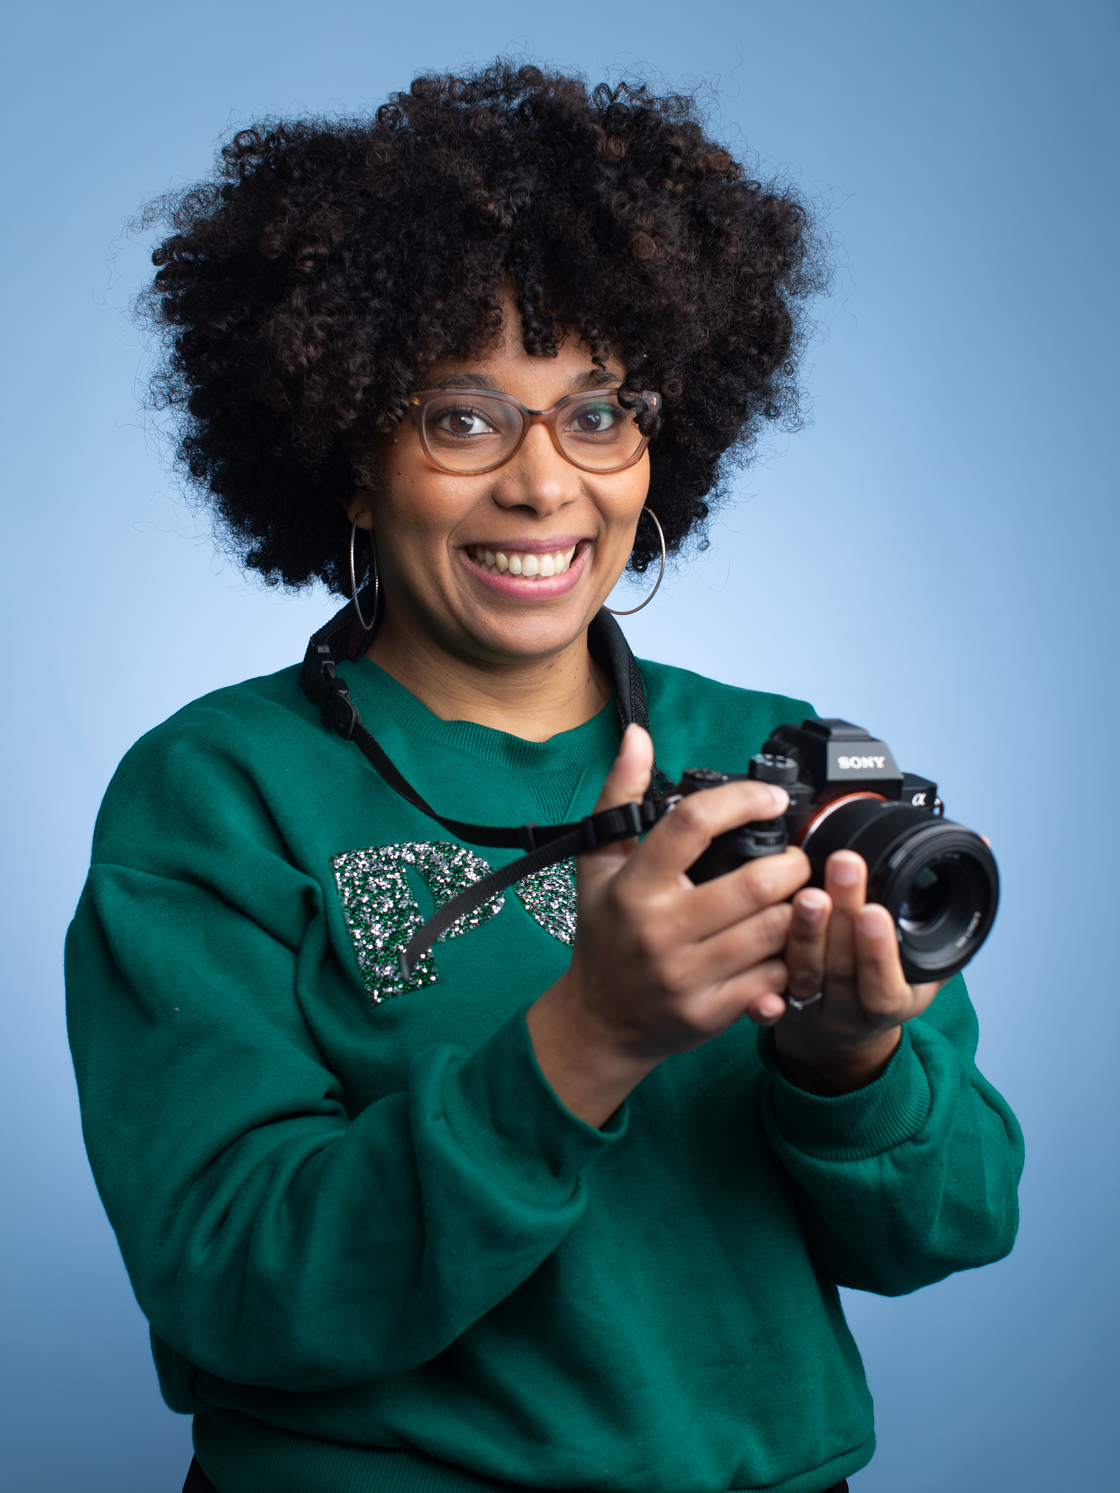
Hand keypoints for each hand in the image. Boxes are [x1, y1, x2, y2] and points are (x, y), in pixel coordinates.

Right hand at [526, 725, 809, 1125]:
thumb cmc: (605, 932)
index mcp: (634, 886)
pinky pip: (776, 978)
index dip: (743, 801)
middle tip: (796, 859)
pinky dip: (792, 957)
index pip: (693, 825)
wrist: (599, 1020)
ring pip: (776, 931)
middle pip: (756, 884)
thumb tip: (637, 736)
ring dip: (800, 908)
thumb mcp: (599, 861)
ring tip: (797, 897)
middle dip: (792, 864)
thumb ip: (620, 794)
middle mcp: (660, 930)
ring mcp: (687, 976)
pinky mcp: (711, 1013)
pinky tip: (786, 943)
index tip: (771, 800)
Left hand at [767, 850, 942, 1094]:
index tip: (875, 911)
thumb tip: (978, 840)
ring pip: (801, 973)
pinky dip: (758, 975)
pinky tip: (753, 942)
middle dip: (840, 916)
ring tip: (805, 891)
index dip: (878, 951)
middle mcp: (849, 1011)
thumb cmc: (886, 980)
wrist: (841, 1037)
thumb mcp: (927, 956)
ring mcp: (809, 1009)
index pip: (885, 983)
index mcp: (892, 1002)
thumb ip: (946, 904)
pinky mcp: (774, 1004)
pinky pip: (759, 995)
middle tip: (840, 867)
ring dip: (803, 931)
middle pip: (840, 967)